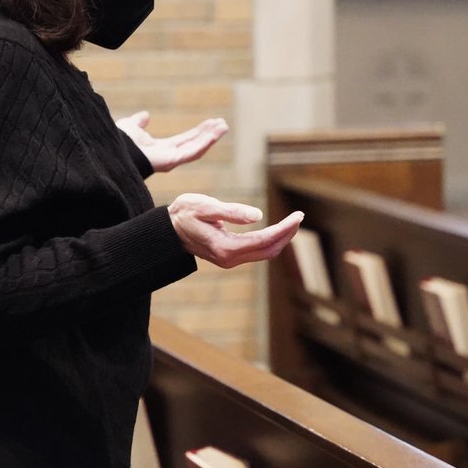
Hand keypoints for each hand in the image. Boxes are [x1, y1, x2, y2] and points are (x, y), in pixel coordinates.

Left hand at [116, 112, 227, 172]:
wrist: (113, 149)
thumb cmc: (119, 142)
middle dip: (208, 135)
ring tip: (224, 126)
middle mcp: (169, 157)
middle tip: (222, 124)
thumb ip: (139, 122)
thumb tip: (145, 115)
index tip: (211, 122)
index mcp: (161, 149)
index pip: (185, 140)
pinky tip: (215, 134)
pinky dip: (205, 143)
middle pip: (194, 144)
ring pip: (196, 149)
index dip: (198, 132)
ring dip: (211, 138)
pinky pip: (192, 153)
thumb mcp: (131, 126)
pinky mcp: (172, 161)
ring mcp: (171, 160)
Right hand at [167, 194, 303, 268]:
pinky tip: (277, 230)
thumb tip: (258, 215)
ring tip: (292, 222)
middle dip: (286, 235)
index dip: (284, 229)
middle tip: (299, 217)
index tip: (298, 216)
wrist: (168, 230)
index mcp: (225, 247)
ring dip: (280, 239)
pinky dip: (270, 241)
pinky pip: (256, 252)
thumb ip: (231, 212)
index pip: (264, 240)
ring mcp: (229, 260)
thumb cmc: (184, 213)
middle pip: (268, 250)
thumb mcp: (205, 206)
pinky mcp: (229, 257)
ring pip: (264, 253)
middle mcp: (229, 259)